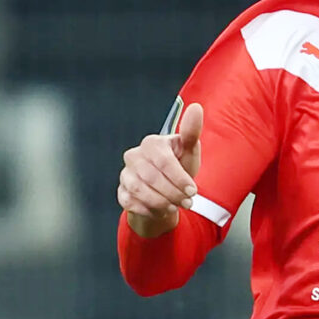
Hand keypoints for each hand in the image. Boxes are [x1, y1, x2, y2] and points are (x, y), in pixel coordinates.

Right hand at [118, 103, 202, 238]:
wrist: (167, 188)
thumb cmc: (178, 166)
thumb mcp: (189, 150)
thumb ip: (191, 131)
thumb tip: (196, 108)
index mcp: (151, 143)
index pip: (163, 162)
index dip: (179, 178)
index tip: (193, 190)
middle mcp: (134, 156)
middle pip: (152, 178)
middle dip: (173, 193)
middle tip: (187, 202)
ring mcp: (126, 174)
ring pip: (140, 191)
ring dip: (161, 202)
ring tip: (176, 206)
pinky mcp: (122, 191)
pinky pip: (130, 203)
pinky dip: (148, 209)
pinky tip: (161, 209)